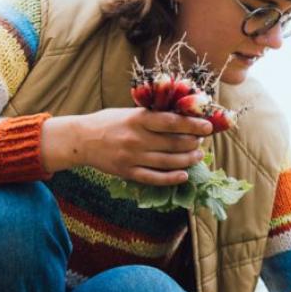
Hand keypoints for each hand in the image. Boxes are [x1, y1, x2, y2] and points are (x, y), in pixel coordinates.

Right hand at [41, 108, 211, 184]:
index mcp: (138, 119)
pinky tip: (184, 175)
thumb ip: (152, 116)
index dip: (193, 125)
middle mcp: (136, 139)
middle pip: (173, 144)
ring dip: (187, 160)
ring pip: (167, 162)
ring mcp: (132, 157)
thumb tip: (183, 118)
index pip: (172, 122)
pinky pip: (154, 178)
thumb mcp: (130, 112)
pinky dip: (172, 178)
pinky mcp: (127, 172)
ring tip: (197, 156)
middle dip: (193, 144)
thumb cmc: (109, 122)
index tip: (208, 127)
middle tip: (201, 143)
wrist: (82, 139)